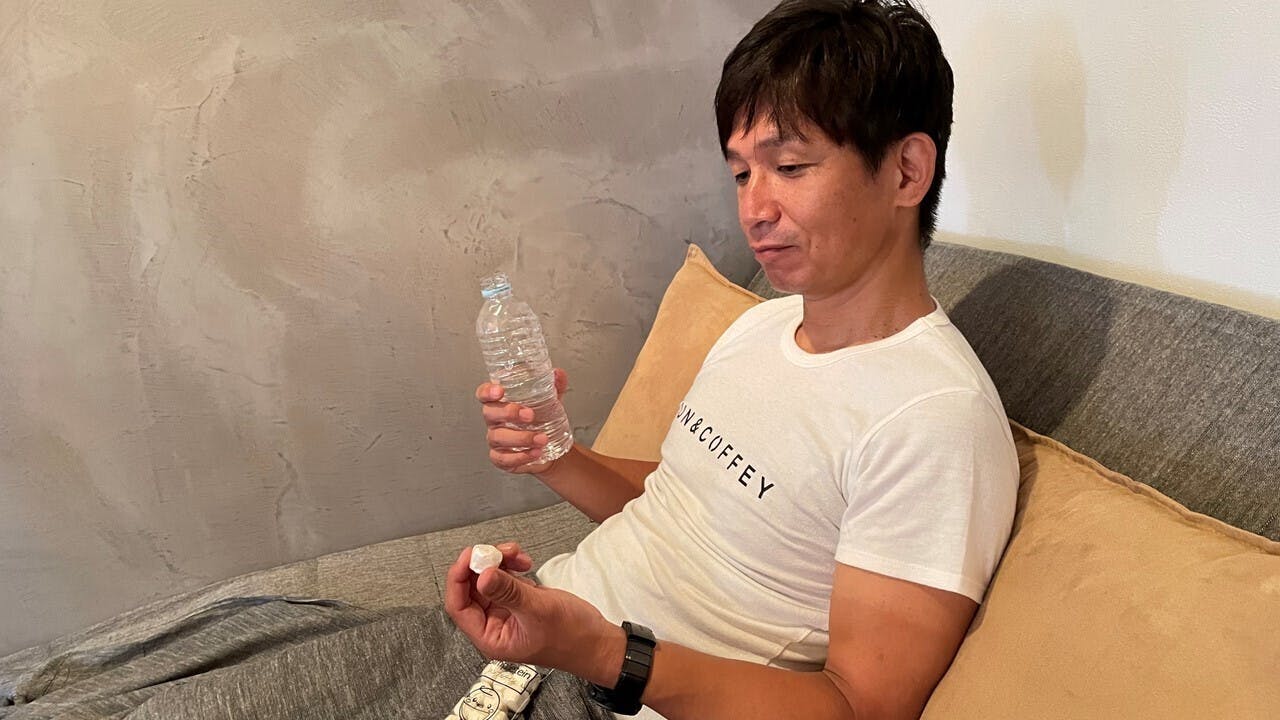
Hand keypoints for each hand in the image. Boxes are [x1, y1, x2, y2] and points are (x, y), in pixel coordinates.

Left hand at [444, 541, 621, 685]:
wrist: (599, 641)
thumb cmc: (572, 636)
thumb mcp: (538, 610)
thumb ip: (509, 592)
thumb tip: (482, 576)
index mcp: (491, 637)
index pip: (459, 606)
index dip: (459, 579)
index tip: (470, 556)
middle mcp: (494, 625)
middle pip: (472, 589)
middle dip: (483, 565)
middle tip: (498, 550)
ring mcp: (507, 612)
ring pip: (488, 580)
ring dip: (499, 562)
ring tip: (517, 554)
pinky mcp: (520, 601)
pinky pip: (505, 579)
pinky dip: (510, 566)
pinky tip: (524, 563)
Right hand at [477, 368, 569, 474]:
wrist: (549, 446)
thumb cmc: (541, 419)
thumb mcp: (549, 400)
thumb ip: (554, 386)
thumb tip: (558, 374)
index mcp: (500, 402)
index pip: (484, 393)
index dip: (487, 391)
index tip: (499, 390)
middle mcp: (494, 420)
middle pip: (490, 413)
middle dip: (509, 412)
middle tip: (530, 415)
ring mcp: (496, 439)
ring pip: (499, 437)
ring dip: (521, 437)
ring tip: (542, 438)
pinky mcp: (500, 458)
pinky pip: (503, 458)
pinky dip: (520, 457)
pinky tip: (535, 452)